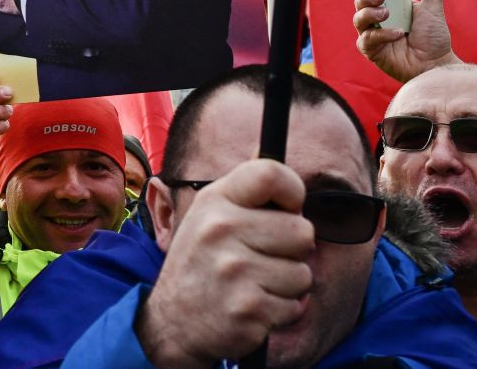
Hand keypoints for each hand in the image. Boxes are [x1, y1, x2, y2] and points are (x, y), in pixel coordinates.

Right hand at [139, 160, 314, 368]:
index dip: (293, 191)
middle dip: (292, 251)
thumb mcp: (208, 216)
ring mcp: (234, 270)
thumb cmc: (202, 264)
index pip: (272, 174)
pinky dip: (281, 312)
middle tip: (262, 258)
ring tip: (254, 285)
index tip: (287, 208)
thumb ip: (243, 192)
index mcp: (215, 201)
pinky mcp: (247, 308)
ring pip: (303, 273)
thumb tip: (270, 154)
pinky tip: (253, 308)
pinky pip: (295, 305)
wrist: (173, 321)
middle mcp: (221, 230)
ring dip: (287, 286)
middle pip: (303, 231)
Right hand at [347, 0, 459, 83]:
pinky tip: (396, 34)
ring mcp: (373, 34)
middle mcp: (377, 18)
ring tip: (387, 14)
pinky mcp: (372, 50)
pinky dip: (381, 34)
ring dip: (370, 13)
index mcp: (389, 5)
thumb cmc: (433, 38)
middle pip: (360, 2)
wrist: (436, 63)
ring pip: (358, 19)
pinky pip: (367, 39)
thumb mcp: (432, 9)